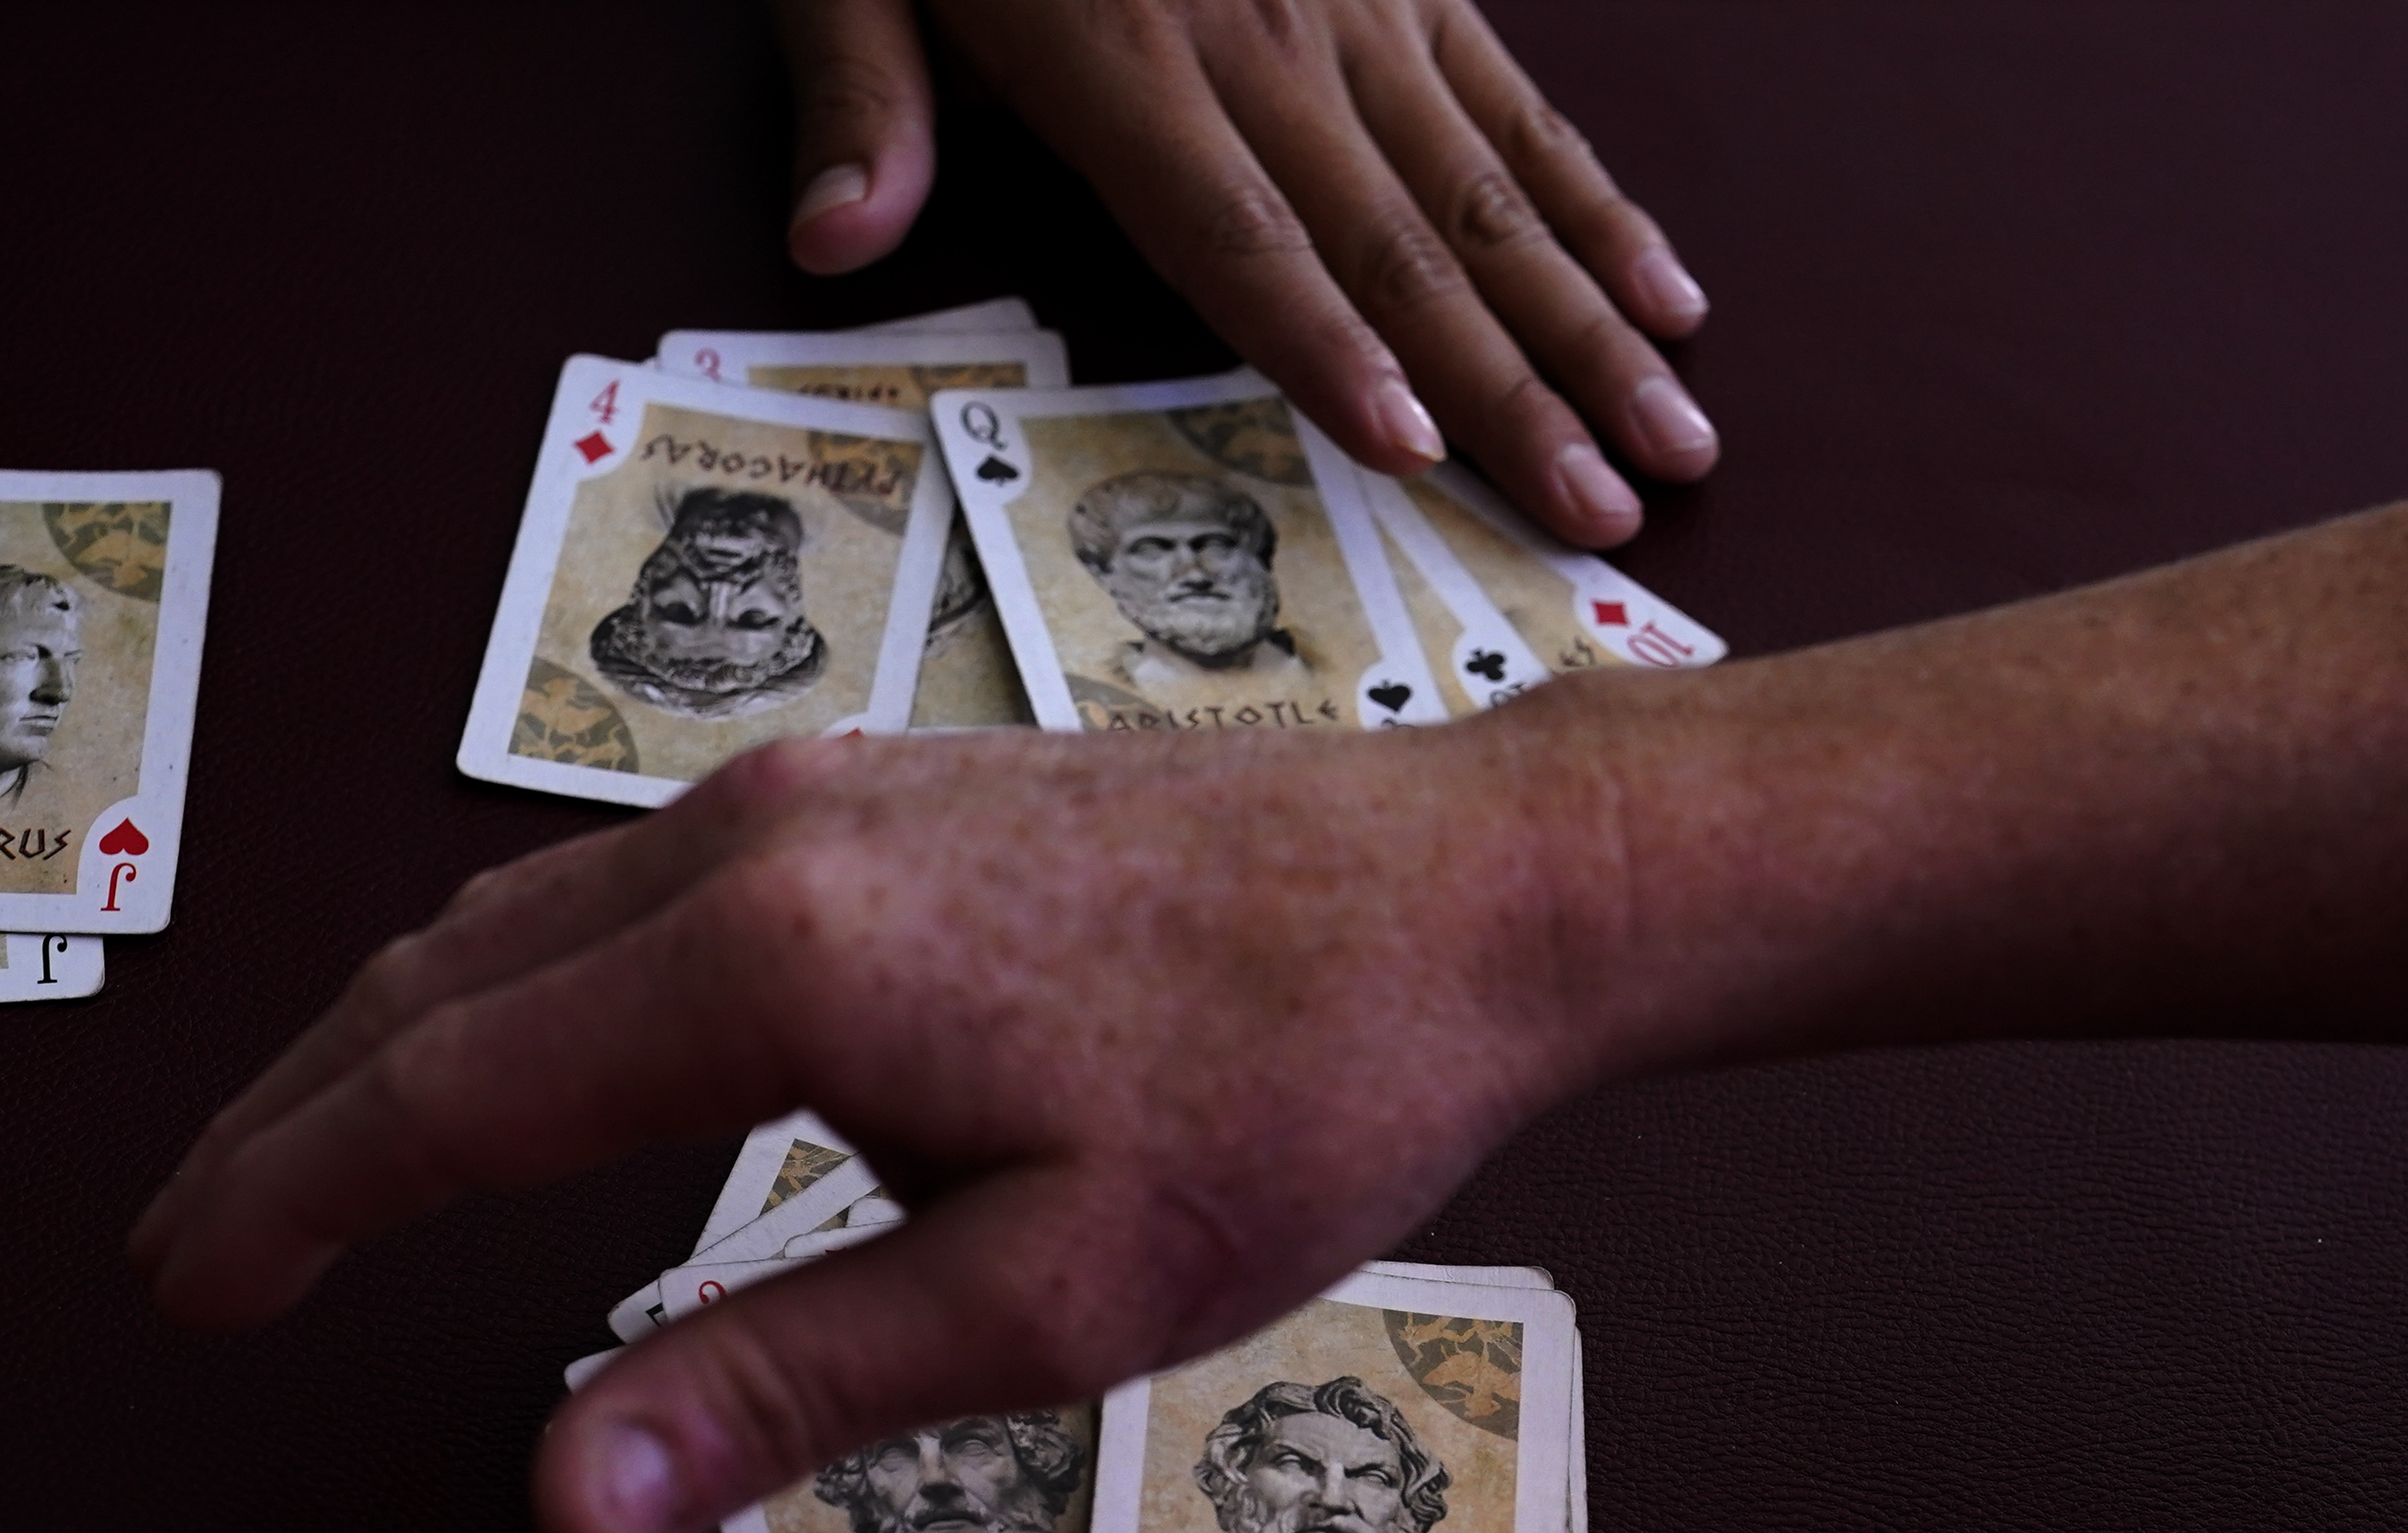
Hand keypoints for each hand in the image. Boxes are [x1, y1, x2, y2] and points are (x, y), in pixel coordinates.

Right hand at [132, 727, 1618, 1532]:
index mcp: (773, 962)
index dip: (286, 1201)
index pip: (443, 1095)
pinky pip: (621, 884)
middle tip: (188, 1248)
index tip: (181, 1291)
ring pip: (523, 921)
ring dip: (393, 1044)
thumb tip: (556, 1497)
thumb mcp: (1053, 1296)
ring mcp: (815, 788)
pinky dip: (511, 983)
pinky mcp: (876, 787)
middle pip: (443, 985)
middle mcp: (756, 837)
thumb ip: (787, 1382)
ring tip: (310, 1163)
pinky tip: (523, 1050)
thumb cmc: (1294, 1096)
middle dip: (292, 1122)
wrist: (1472, 888)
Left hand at [767, 0, 1716, 546]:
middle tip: (1610, 506)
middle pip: (1401, 242)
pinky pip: (1515, 103)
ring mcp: (1357, 3)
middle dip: (1518, 385)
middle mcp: (1264, 37)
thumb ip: (858, 98)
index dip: (1329, 348)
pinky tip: (1671, 291)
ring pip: (1491, 188)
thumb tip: (834, 242)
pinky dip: (1598, 205)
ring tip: (1675, 435)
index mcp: (1121, 59)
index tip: (1415, 448)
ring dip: (1592, 320)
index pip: (1242, 237)